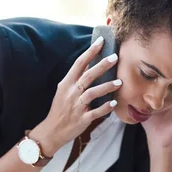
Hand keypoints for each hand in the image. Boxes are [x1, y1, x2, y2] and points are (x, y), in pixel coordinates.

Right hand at [31, 37, 121, 154]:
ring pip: (92, 93)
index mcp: (66, 83)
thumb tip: (90, 62)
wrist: (52, 130)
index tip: (101, 40)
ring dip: (106, 86)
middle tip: (115, 57)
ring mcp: (76, 106)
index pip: (79, 63)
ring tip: (119, 82)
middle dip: (102, 65)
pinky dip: (105, 108)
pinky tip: (114, 103)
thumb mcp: (64, 90)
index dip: (90, 51)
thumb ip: (77, 77)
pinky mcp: (82, 119)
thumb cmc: (60, 108)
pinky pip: (95, 112)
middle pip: (88, 76)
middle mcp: (71, 93)